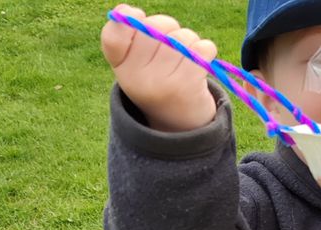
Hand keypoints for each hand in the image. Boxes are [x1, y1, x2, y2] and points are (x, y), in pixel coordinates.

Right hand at [101, 4, 217, 131]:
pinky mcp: (188, 86)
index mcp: (122, 69)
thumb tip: (127, 11)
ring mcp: (163, 83)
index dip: (128, 17)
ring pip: (183, 37)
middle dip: (169, 29)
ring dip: (189, 42)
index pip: (113, 34)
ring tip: (185, 61)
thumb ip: (131, 37)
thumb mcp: (136, 65)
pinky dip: (206, 50)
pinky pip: (203, 48)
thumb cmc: (158, 84)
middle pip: (156, 27)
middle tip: (171, 50)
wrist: (180, 127)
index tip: (139, 18)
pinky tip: (200, 65)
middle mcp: (139, 78)